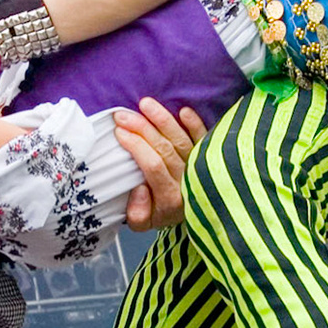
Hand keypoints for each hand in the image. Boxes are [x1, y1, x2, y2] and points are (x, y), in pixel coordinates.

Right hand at [117, 98, 207, 231]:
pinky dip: (195, 124)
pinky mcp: (209, 156)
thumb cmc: (159, 213)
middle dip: (141, 128)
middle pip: (165, 149)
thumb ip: (136, 214)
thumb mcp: (142, 223)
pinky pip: (203, 138)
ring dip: (163, 119)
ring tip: (145, 103)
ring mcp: (200, 167)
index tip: (118, 132)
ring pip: (181, 140)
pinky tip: (183, 110)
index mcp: (170, 199)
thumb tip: (140, 189)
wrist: (188, 215)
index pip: (153, 166)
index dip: (136, 146)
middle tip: (122, 115)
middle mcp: (187, 181)